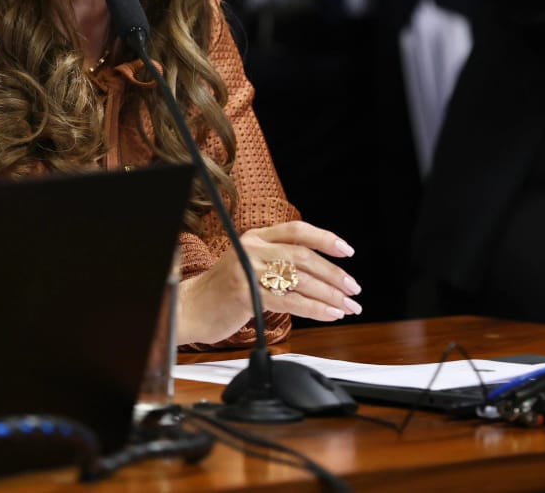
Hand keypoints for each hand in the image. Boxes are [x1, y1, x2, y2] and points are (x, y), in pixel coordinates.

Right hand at [178, 221, 360, 345]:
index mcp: (254, 237)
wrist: (192, 308)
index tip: (347, 250)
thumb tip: (318, 269)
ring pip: (300, 280)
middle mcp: (252, 249)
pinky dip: (315, 309)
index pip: (296, 230)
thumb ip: (275, 260)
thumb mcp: (248, 264)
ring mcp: (248, 271)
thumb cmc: (223, 291)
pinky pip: (291, 301)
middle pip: (304, 256)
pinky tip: (329, 314)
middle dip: (334, 273)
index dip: (325, 238)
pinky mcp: (247, 295)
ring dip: (330, 295)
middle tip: (353, 288)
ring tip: (347, 306)